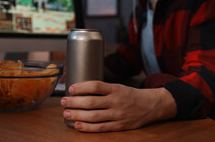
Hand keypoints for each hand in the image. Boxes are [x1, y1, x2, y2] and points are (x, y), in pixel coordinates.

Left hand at [60, 81, 176, 131]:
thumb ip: (102, 89)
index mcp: (115, 89)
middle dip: (74, 102)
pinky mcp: (118, 126)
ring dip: (77, 115)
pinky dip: (87, 127)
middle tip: (64, 101)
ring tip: (66, 113)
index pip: (96, 86)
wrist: (150, 106)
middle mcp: (116, 102)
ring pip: (94, 116)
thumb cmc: (129, 95)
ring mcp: (117, 115)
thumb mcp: (118, 86)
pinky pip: (100, 128)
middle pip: (91, 102)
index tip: (71, 88)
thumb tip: (80, 89)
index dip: (81, 87)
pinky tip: (77, 125)